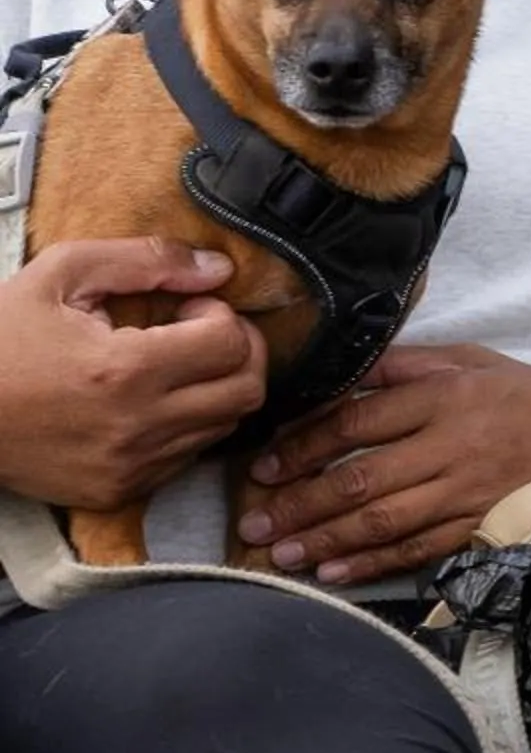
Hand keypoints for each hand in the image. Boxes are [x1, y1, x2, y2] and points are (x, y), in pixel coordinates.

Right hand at [0, 239, 265, 509]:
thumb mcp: (60, 275)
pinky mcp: (122, 491)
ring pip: (225, 427)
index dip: (222, 315)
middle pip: (248, 392)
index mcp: (124, 370)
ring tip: (172, 364)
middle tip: (203, 333)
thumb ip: (145, 261)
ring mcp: (133, 466)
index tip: (190, 308)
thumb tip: (216, 267)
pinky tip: (149, 400)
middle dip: (240, 353)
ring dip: (216, 389)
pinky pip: (188, 458)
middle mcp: (138, 426)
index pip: (231, 344)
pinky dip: (187, 425)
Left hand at [242, 344, 530, 582]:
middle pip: (360, 480)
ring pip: (384, 521)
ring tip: (282, 554)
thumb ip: (403, 366)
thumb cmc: (526, 395)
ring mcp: (468, 492)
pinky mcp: (484, 525)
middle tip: (256, 522)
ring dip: (327, 540)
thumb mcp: (469, 361)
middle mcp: (451, 447)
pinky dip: (375, 564)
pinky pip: (421, 549)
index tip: (265, 467)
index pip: (355, 425)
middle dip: (301, 504)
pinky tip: (336, 573)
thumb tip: (337, 375)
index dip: (303, 448)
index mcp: (441, 398)